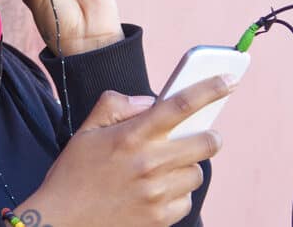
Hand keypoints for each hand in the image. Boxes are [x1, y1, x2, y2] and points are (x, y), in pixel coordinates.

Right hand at [12, 75, 234, 226]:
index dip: (210, 89)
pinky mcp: (160, 218)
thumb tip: (150, 101)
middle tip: (201, 135)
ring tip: (164, 169)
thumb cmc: (74, 172)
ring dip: (187, 167)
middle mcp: (149, 162)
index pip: (180, 105)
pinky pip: (187, 199)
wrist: (63, 222)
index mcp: (131, 135)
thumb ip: (117, 104)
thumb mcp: (87, 129)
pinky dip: (178, 193)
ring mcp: (157, 193)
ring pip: (197, 173)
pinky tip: (156, 191)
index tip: (230, 79)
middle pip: (205, 142)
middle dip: (209, 136)